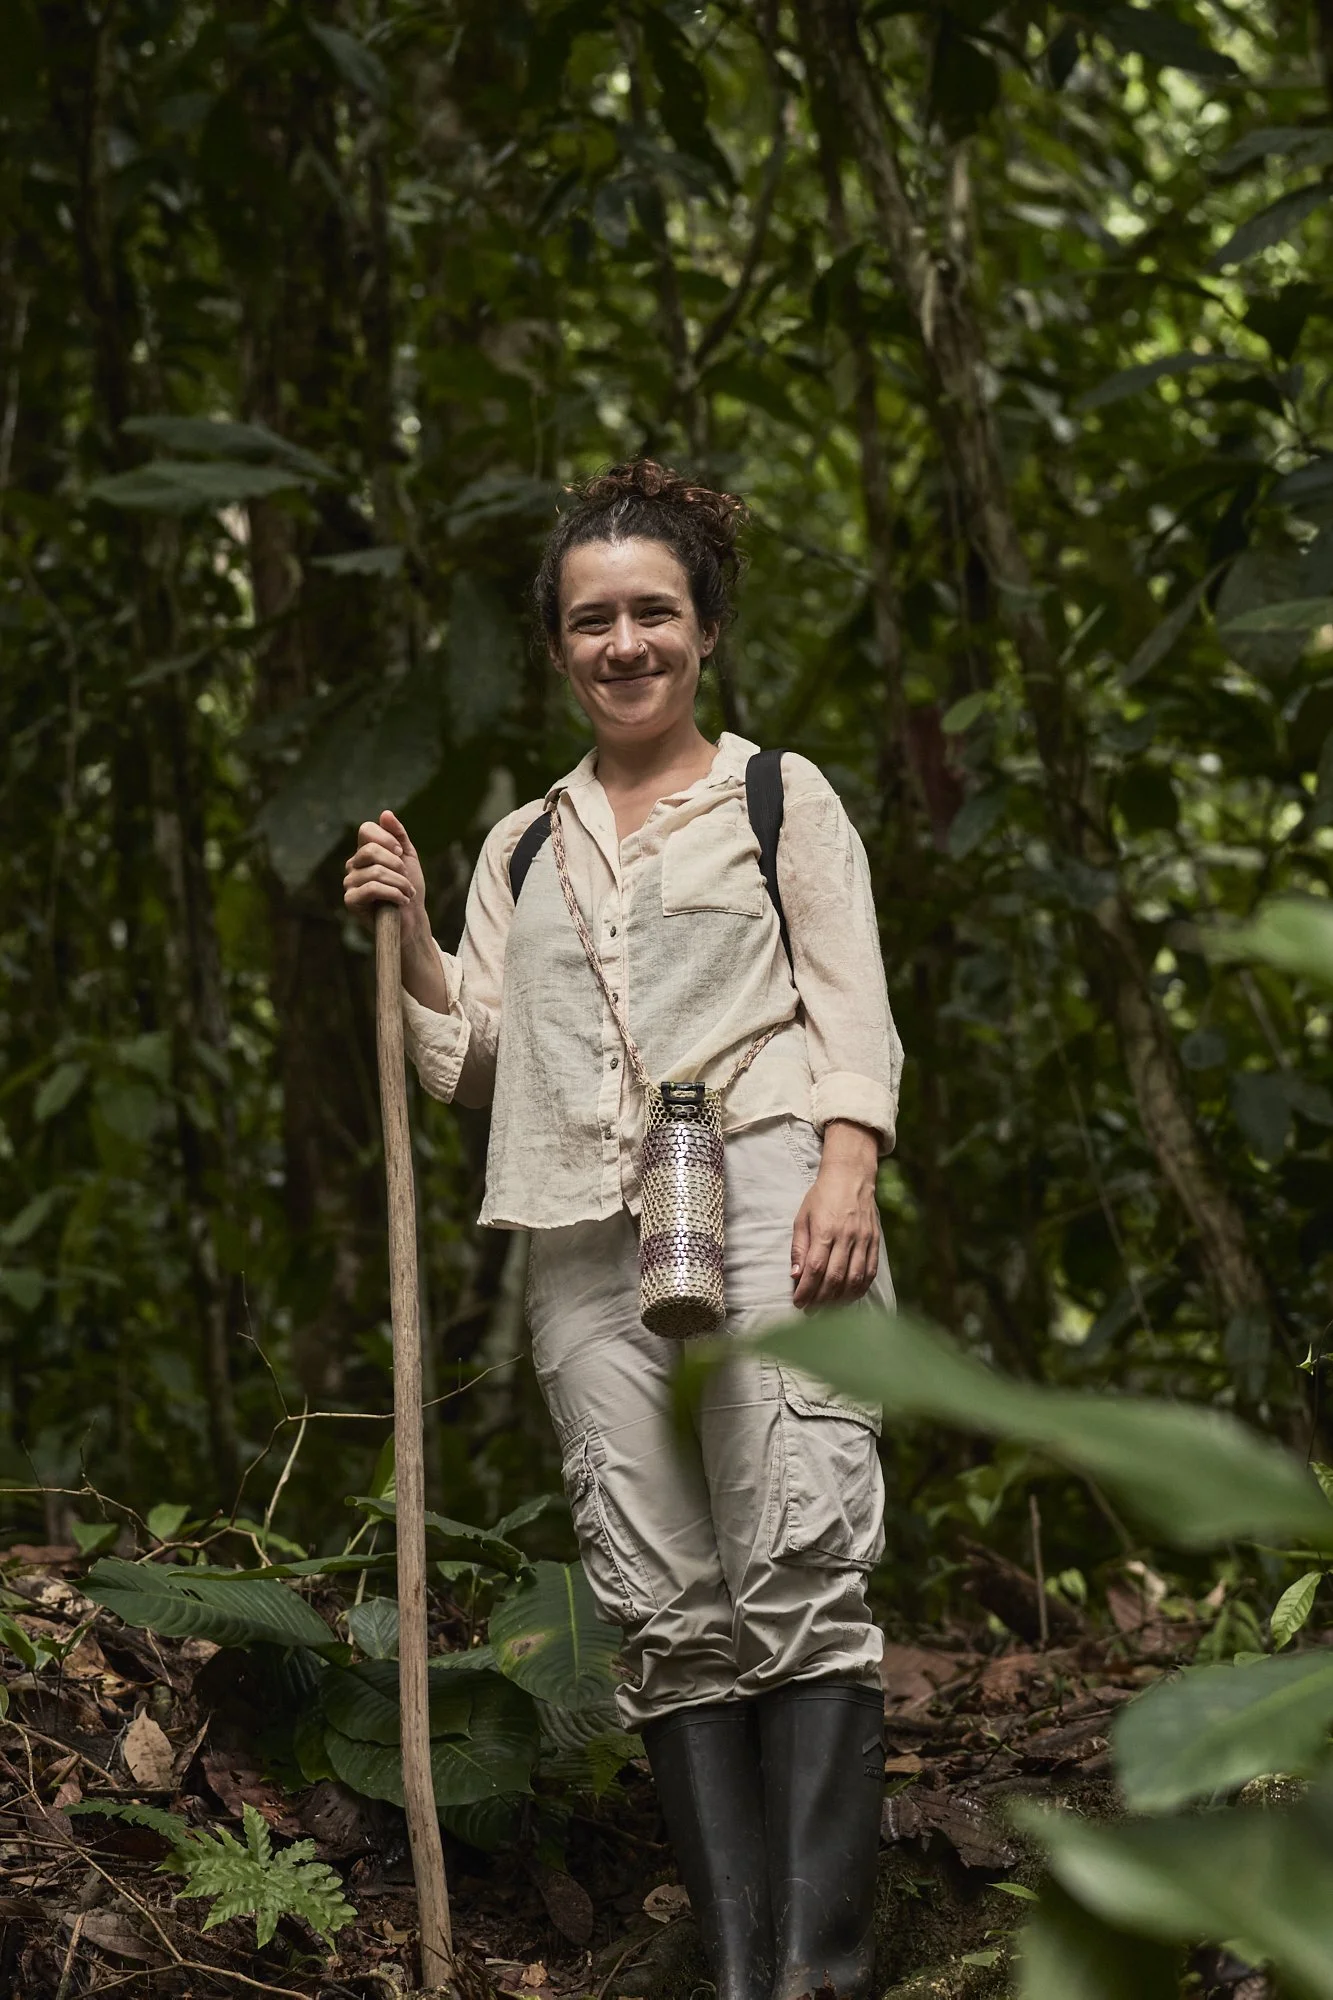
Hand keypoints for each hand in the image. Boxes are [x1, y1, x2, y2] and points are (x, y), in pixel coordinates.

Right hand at [343, 810, 427, 943]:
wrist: (412, 919)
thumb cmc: (409, 889)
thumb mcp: (408, 858)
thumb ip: (398, 835)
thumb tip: (385, 814)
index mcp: (364, 852)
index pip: (366, 830)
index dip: (386, 838)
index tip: (401, 853)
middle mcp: (353, 865)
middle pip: (371, 850)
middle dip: (396, 865)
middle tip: (407, 878)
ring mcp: (349, 882)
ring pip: (376, 872)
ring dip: (400, 883)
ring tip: (408, 893)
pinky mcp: (350, 900)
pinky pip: (372, 888)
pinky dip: (393, 894)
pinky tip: (402, 901)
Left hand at [790, 1120, 880, 1308]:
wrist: (852, 1176)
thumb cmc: (822, 1196)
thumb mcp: (802, 1217)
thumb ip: (799, 1247)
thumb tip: (795, 1275)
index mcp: (825, 1230)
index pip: (815, 1269)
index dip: (806, 1290)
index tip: (798, 1303)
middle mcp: (846, 1236)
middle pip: (834, 1278)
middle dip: (820, 1300)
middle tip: (810, 1312)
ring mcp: (864, 1240)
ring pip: (854, 1279)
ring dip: (840, 1299)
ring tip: (827, 1309)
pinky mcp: (875, 1242)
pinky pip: (870, 1272)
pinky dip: (859, 1289)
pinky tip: (848, 1298)